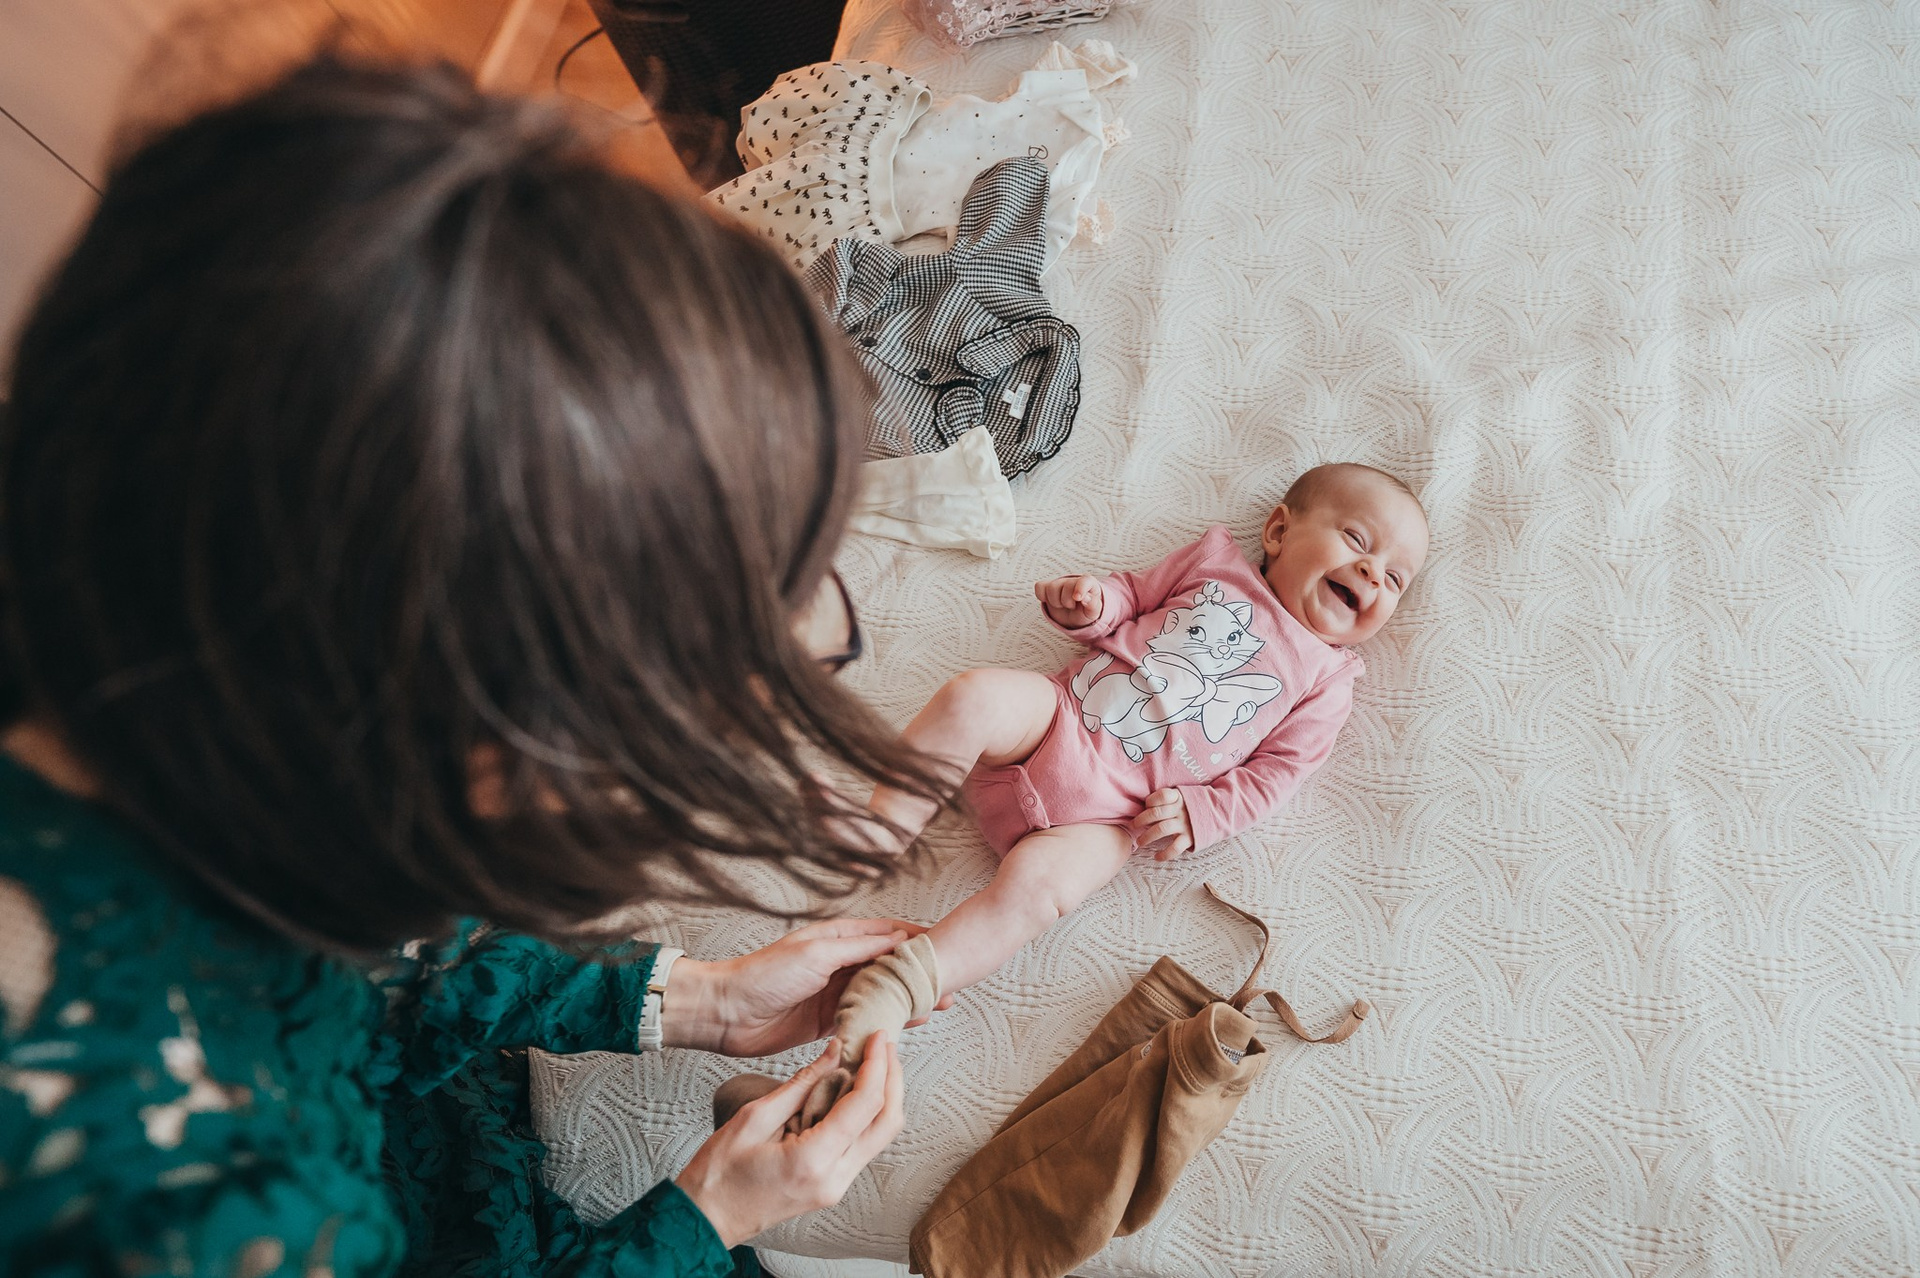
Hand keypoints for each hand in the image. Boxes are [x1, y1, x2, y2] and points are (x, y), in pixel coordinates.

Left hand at [663, 919, 953, 1056]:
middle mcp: (841, 963)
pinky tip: (905, 1029)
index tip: (947, 950)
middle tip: (950, 988)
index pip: (889, 935)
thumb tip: (899, 939)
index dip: (919, 941)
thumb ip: (859, 948)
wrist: (727, 1013)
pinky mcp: (829, 1021)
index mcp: (839, 938)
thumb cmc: (765, 975)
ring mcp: (836, 993)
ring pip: (882, 995)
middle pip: (890, 967)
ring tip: (936, 1010)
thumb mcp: (817, 953)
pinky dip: (886, 1022)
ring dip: (907, 1001)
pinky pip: (866, 1019)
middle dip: (919, 977)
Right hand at [676, 1031, 904, 1247]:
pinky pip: (863, 1146)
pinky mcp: (832, 1187)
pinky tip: (856, 1090)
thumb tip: (836, 1052)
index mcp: (813, 1160)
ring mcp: (836, 1188)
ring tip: (874, 1062)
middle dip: (892, 1078)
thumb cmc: (718, 1172)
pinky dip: (867, 1115)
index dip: (877, 1064)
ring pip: (881, 1136)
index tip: (877, 1036)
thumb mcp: (754, 1117)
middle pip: (887, 1122)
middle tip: (885, 1045)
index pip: (865, 1104)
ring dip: (885, 1097)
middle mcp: (834, 1179)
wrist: (706, 1220)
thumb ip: (801, 1084)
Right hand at [1035, 574, 1102, 627]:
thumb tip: (1086, 598)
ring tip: (1062, 605)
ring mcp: (1059, 583)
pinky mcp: (1047, 587)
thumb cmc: (1085, 612)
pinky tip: (1050, 602)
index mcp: (1089, 584)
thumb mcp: (1093, 612)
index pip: (1085, 580)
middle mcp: (1073, 580)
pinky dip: (1042, 596)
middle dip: (1067, 602)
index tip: (1077, 598)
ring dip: (1056, 602)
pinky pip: (1039, 587)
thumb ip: (1093, 605)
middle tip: (1072, 607)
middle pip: (1066, 586)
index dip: (1080, 588)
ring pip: (1051, 588)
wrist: (1074, 617)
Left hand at [1130, 788, 1193, 860]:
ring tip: (1139, 842)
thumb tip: (1144, 809)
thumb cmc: (1191, 806)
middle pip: (1156, 813)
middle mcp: (1181, 810)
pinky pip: (1175, 847)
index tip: (1146, 806)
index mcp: (1178, 797)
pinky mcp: (1190, 838)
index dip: (1150, 801)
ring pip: (1161, 829)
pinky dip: (1164, 854)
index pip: (1161, 795)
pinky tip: (1156, 857)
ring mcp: (1185, 824)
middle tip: (1132, 826)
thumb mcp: (1182, 796)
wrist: (1218, 813)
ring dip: (1147, 837)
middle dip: (1141, 820)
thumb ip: (1167, 800)